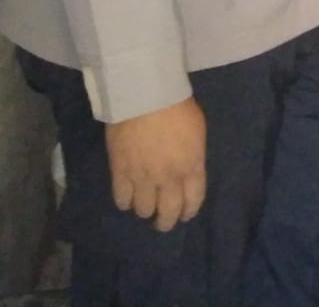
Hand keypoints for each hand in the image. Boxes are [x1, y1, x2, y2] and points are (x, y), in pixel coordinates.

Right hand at [105, 96, 206, 231]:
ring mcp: (143, 178)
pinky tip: (126, 198)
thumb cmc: (176, 107)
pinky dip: (125, 202)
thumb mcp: (198, 132)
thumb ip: (193, 156)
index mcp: (192, 167)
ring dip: (144, 210)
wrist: (145, 97)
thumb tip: (187, 169)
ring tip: (143, 206)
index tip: (184, 215)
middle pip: (169, 212)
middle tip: (162, 222)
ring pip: (144, 209)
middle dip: (166, 221)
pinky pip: (122, 199)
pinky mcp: (121, 173)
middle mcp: (169, 179)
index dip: (188, 211)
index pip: (194, 200)